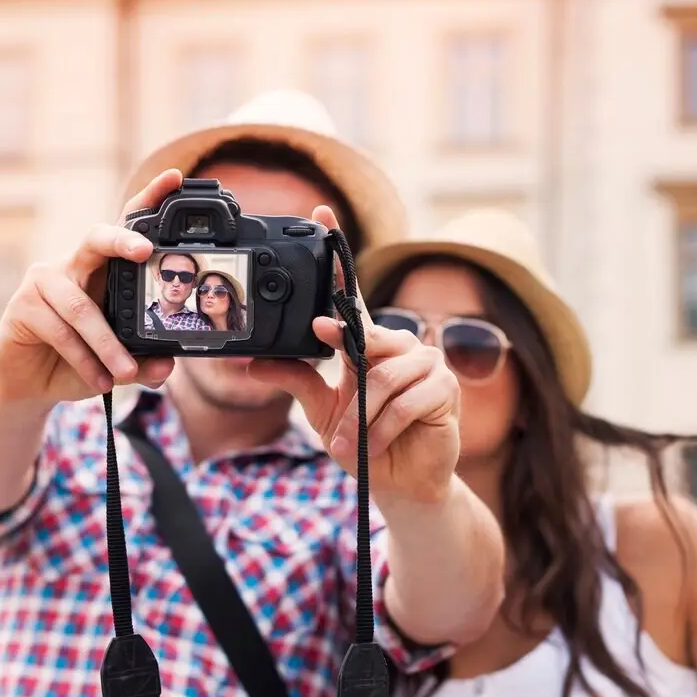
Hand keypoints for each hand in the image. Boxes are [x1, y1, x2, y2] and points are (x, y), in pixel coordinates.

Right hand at [0, 170, 180, 402]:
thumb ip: (144, 362)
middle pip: (96, 240)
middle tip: (146, 251)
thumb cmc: (77, 361)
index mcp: (102, 270)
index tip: (174, 178)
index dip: (148, 200)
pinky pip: (60, 331)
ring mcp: (44, 281)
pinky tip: (99, 380)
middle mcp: (73, 266)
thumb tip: (167, 364)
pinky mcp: (22, 306)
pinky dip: (84, 359)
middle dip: (122, 241)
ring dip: (107, 344)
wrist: (29, 385)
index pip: (125, 227)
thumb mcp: (118, 364)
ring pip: (82, 308)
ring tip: (126, 372)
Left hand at [245, 206, 461, 504]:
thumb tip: (252, 364)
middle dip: (347, 386)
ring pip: (381, 378)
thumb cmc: (363, 442)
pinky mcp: (444, 387)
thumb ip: (296, 381)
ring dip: (360, 419)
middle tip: (337, 413)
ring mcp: (426, 361)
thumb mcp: (320, 411)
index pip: (350, 293)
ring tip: (350, 445)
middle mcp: (398, 344)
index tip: (319, 214)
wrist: (399, 483)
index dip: (337, 253)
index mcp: (367, 342)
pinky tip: (374, 446)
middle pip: (365, 340)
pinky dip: (382, 429)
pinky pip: (403, 401)